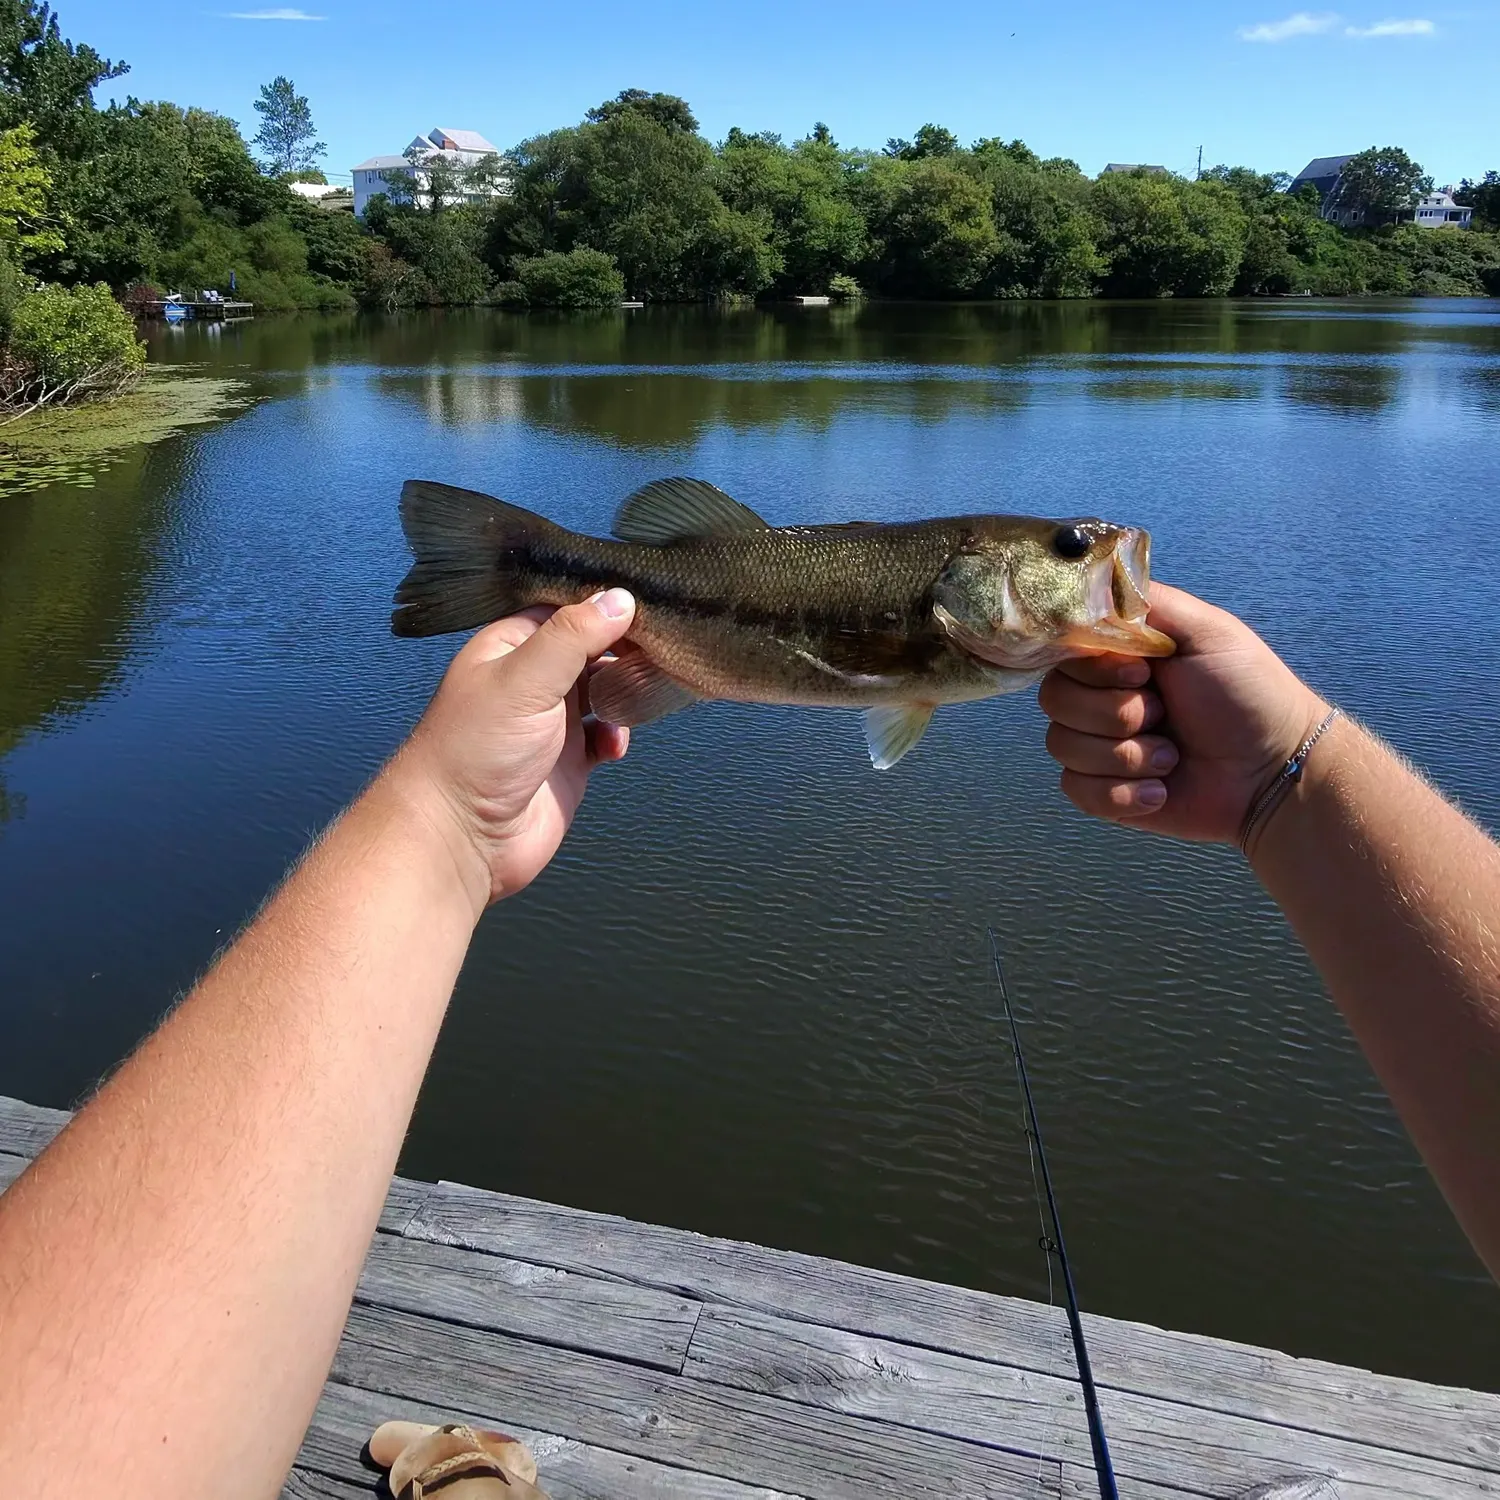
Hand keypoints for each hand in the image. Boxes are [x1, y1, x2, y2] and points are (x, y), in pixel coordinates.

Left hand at [387, 589, 635, 908]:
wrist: (463, 837)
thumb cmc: (476, 751)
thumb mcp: (526, 679)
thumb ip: (573, 636)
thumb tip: (620, 598)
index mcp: (511, 646)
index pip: (566, 609)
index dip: (604, 604)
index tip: (648, 600)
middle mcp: (531, 679)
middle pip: (590, 648)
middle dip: (623, 648)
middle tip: (662, 646)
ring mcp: (551, 721)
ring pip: (603, 689)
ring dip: (625, 691)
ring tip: (642, 692)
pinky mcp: (569, 760)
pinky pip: (605, 735)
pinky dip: (617, 735)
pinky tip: (613, 744)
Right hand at [1037, 583, 1327, 843]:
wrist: (1274, 772)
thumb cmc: (1248, 694)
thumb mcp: (1207, 629)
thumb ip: (1145, 602)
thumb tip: (1085, 586)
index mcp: (1119, 655)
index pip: (1063, 651)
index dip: (1095, 668)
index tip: (1143, 674)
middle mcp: (1101, 695)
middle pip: (1054, 699)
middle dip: (1115, 715)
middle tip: (1166, 716)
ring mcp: (1099, 745)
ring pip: (1062, 746)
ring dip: (1127, 756)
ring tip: (1172, 757)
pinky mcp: (1104, 791)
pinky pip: (1076, 789)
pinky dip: (1122, 793)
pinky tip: (1161, 790)